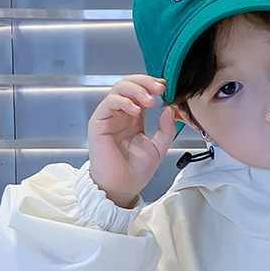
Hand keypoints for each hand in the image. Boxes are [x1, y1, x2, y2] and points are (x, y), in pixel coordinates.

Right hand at [87, 75, 176, 206]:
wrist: (122, 188)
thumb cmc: (135, 172)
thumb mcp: (158, 148)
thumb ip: (166, 129)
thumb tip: (170, 109)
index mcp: (133, 119)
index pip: (141, 92)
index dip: (152, 86)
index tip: (166, 88)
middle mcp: (120, 115)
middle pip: (129, 84)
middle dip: (146, 82)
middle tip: (160, 88)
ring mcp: (109, 117)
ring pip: (119, 89)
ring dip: (136, 90)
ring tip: (149, 100)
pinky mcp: (99, 123)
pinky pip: (109, 102)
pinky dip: (123, 101)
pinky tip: (135, 109)